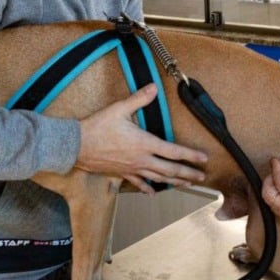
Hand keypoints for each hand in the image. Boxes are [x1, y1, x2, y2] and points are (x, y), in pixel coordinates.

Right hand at [76, 83, 207, 192]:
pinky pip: (138, 183)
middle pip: (170, 170)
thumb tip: (154, 87)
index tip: (204, 159)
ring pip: (158, 178)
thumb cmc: (97, 127)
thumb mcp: (119, 109)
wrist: (76, 146)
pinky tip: (153, 193)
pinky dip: (147, 188)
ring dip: (174, 182)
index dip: (190, 155)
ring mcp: (132, 169)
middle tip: (202, 177)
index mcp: (144, 143)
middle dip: (188, 173)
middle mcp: (141, 159)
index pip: (173, 152)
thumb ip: (139, 98)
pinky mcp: (122, 173)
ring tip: (187, 184)